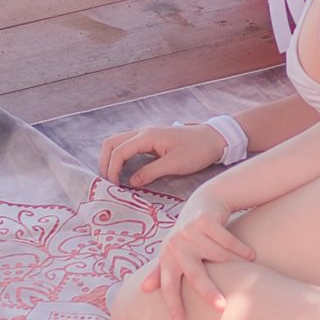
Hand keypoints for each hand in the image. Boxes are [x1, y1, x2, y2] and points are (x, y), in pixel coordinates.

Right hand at [99, 122, 223, 190]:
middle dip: (105, 162)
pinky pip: (127, 146)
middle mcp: (143, 132)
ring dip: (111, 159)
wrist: (214, 138)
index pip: (119, 151)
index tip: (114, 187)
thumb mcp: (175, 164)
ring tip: (112, 178)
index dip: (112, 169)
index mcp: (147, 136)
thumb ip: (151, 173)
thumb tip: (130, 182)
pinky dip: (120, 157)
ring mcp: (146, 135)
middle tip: (107, 183)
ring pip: (117, 143)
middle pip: (111, 143)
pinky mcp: (150, 140)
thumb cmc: (198, 150)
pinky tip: (123, 172)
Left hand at [148, 187, 252, 319]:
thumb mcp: (174, 250)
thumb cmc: (189, 234)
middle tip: (221, 308)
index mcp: (168, 257)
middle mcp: (176, 245)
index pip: (169, 286)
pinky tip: (251, 255)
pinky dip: (241, 250)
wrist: (204, 201)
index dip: (174, 305)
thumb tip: (143, 290)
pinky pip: (228, 242)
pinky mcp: (205, 221)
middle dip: (208, 291)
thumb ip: (161, 270)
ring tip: (248, 268)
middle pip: (195, 275)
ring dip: (236, 263)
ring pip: (219, 257)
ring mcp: (190, 231)